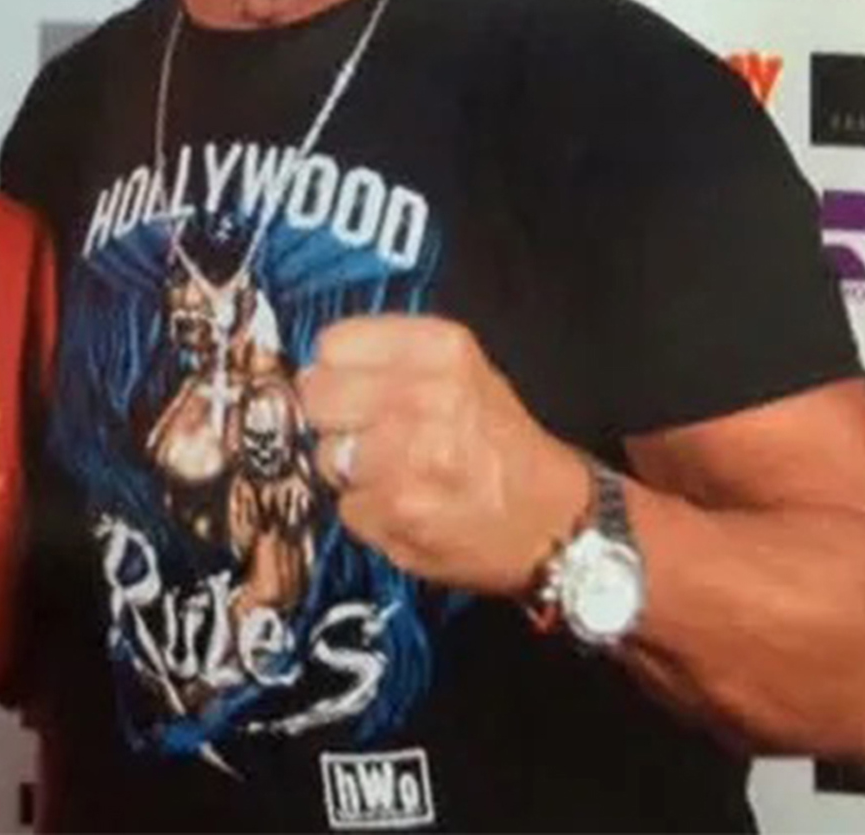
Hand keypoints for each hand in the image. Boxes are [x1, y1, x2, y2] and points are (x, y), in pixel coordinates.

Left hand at [294, 314, 590, 597]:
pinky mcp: (399, 510)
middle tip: (370, 435)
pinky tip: (405, 505)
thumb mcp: (459, 371)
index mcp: (440, 349)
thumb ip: (388, 360)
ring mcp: (410, 456)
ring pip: (325, 455)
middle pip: (318, 397)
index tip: (352, 388)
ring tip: (395, 473)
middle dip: (335, 419)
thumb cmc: (499, 442)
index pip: (333, 345)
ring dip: (350, 471)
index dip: (336, 372)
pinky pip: (345, 505)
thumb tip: (311, 372)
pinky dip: (367, 511)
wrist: (553, 519)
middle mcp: (425, 395)